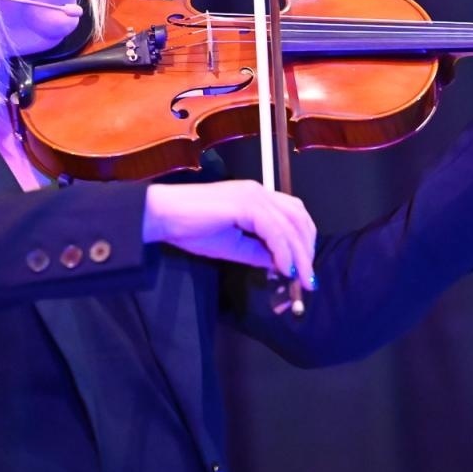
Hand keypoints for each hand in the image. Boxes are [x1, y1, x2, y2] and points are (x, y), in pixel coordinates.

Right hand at [142, 180, 317, 284]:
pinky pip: (274, 231)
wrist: (163, 215)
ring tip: (302, 278)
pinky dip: (284, 252)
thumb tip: (282, 266)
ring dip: (300, 254)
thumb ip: (258, 252)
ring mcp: (253, 195)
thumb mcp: (232, 246)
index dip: (304, 241)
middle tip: (309, 279)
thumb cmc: (190, 228)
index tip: (305, 268)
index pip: (293, 214)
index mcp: (257, 197)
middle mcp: (260, 192)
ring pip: (291, 224)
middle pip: (298, 218)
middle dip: (307, 250)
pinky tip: (284, 269)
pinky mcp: (245, 205)